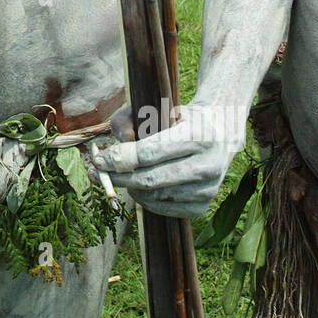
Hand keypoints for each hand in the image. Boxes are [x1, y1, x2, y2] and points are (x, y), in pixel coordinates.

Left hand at [91, 100, 242, 216]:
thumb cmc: (180, 119)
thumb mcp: (157, 108)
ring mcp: (208, 189)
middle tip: (97, 173)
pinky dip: (145, 200)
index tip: (98, 159)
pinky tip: (138, 187)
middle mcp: (208, 166)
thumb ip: (130, 118)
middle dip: (118, 177)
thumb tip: (116, 142)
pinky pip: (164, 209)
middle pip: (150, 180)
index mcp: (198, 136)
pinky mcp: (203, 206)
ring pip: (155, 197)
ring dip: (130, 189)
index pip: (149, 154)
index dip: (119, 159)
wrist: (219, 134)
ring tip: (118, 176)